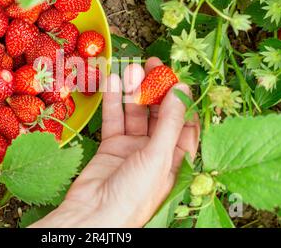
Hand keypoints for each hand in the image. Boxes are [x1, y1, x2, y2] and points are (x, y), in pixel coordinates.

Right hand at [31, 57, 199, 227]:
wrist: (95, 215)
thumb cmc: (134, 195)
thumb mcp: (158, 157)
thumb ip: (168, 122)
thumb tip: (181, 91)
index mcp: (176, 159)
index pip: (185, 123)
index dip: (181, 100)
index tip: (177, 77)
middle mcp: (156, 152)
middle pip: (159, 114)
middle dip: (156, 90)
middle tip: (152, 65)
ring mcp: (133, 148)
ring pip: (136, 114)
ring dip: (134, 92)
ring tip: (131, 69)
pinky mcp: (112, 146)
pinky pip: (115, 119)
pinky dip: (114, 101)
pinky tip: (113, 83)